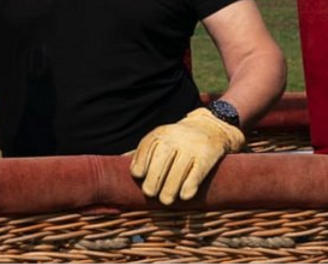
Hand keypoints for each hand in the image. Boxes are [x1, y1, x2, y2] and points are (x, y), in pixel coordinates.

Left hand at [129, 107, 244, 204]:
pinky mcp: (207, 157)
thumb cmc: (177, 140)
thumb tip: (116, 164)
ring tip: (166, 200)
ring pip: (177, 172)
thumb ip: (142, 152)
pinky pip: (196, 174)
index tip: (139, 176)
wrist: (211, 128)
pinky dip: (189, 187)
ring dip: (170, 190)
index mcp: (160, 134)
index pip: (145, 149)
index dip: (140, 165)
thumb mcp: (159, 138)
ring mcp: (192, 147)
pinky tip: (184, 195)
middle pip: (160, 162)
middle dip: (153, 181)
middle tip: (151, 193)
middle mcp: (175, 138)